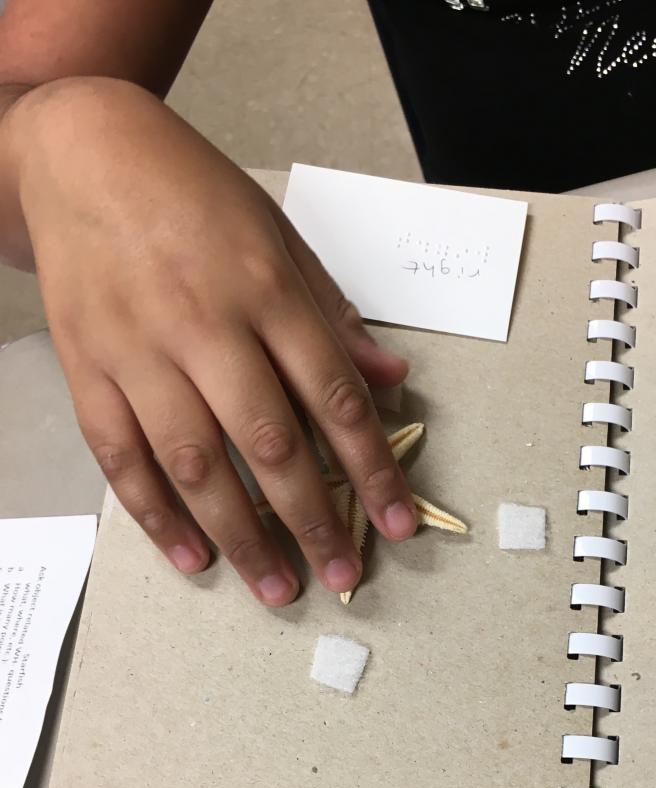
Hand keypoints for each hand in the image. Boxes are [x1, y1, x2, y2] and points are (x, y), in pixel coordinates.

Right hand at [12, 77, 417, 604]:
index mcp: (265, 291)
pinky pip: (121, 458)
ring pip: (196, 464)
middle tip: (342, 574)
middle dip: (313, 520)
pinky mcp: (86, 370)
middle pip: (270, 444)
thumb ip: (334, 316)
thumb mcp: (280, 237)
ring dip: (242, 537)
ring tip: (277, 587)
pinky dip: (156, 515)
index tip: (397, 522)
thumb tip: (390, 381)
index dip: (372, 468)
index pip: (333, 398)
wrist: (81, 154)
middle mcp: (204, 326)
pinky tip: (193, 558)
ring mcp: (138, 352)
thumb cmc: (192, 194)